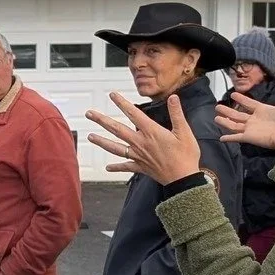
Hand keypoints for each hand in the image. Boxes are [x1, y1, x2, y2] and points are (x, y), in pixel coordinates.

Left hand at [85, 90, 202, 183]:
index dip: (122, 103)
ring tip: (90, 137)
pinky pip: (125, 166)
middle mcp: (140, 143)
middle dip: (102, 120)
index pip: (133, 114)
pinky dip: (116, 167)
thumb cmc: (186, 155)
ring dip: (102, 141)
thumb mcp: (184, 132)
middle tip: (89, 114)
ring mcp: (138, 156)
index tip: (112, 95)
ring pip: (115, 147)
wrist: (183, 179)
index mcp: (151, 132)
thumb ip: (177, 114)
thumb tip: (173, 97)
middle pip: (117, 129)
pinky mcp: (140, 167)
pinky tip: (107, 168)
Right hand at [215, 72, 274, 152]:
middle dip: (228, 110)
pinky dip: (229, 138)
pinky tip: (221, 138)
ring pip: (234, 124)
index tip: (233, 94)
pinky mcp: (249, 137)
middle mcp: (255, 120)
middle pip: (238, 114)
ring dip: (225, 121)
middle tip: (217, 106)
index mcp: (263, 110)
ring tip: (216, 116)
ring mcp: (251, 129)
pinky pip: (236, 137)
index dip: (241, 99)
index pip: (249, 104)